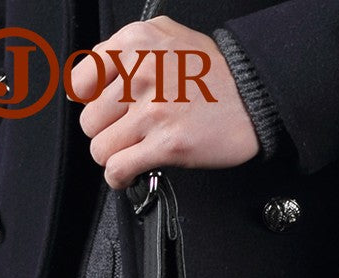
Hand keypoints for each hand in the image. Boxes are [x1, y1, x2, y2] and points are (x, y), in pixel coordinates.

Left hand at [71, 16, 259, 189]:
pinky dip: (119, 178)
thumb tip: (100, 72)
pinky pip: (120, 167)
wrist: (256, 96)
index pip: (81, 81)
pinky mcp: (167, 144)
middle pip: (90, 120)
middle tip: (125, 138)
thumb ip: (131, 50)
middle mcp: (139, 75)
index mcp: (134, 44)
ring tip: (129, 156)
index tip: (105, 115)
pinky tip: (128, 176)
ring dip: (113, 157)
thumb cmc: (219, 73)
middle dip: (106, 133)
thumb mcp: (168, 38)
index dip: (91, 104)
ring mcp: (152, 111)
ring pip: (101, 147)